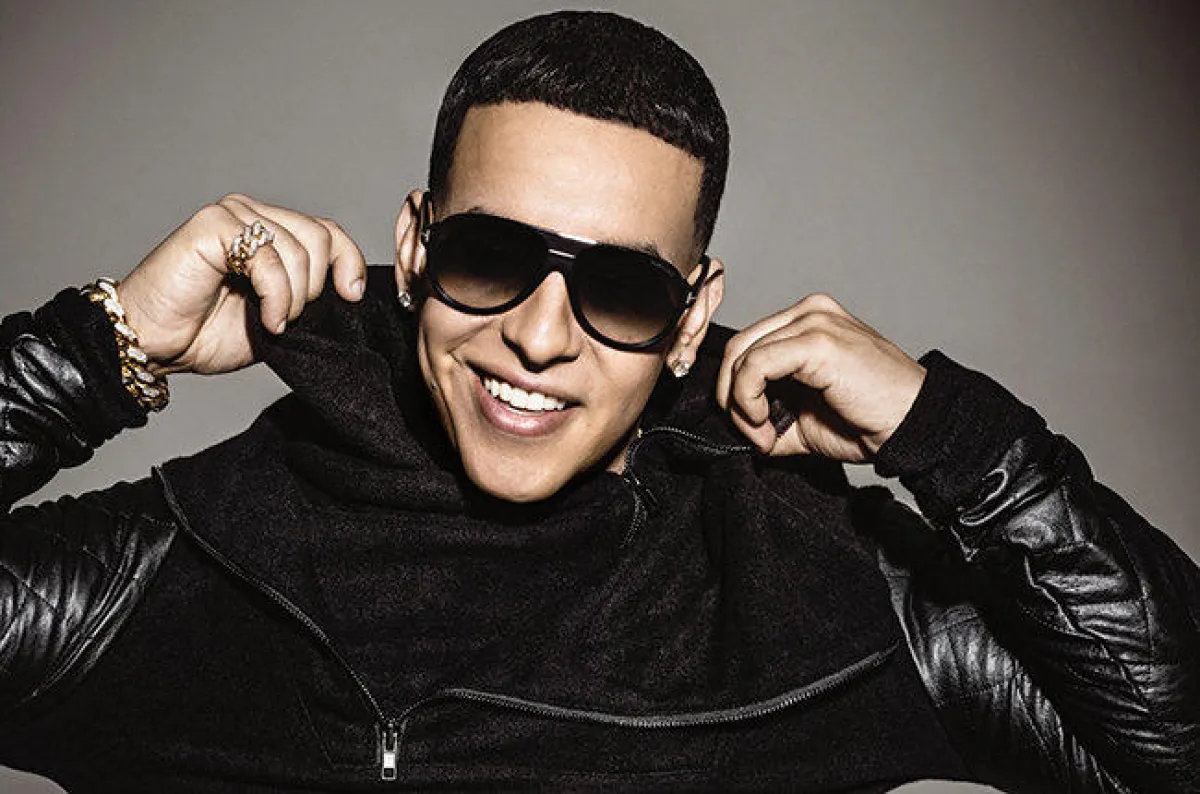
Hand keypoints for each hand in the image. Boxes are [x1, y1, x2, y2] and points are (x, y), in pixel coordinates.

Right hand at [113, 193, 366, 375]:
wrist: (153, 344)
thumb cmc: (205, 332)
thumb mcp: (277, 316)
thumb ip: (307, 296)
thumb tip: (349, 291)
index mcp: (268, 230)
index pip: (327, 231)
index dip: (348, 262)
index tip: (351, 296)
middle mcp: (250, 214)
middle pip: (320, 238)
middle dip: (315, 289)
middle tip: (288, 318)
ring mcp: (232, 215)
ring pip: (300, 249)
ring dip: (294, 299)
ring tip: (272, 322)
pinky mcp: (213, 226)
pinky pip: (270, 259)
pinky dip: (278, 297)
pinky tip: (267, 320)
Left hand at [716, 293, 925, 462]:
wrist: (913, 426)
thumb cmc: (871, 419)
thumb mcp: (804, 418)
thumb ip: (768, 411)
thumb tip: (737, 423)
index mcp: (808, 322)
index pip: (747, 345)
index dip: (736, 390)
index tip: (754, 430)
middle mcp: (810, 312)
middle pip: (739, 347)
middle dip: (732, 397)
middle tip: (754, 435)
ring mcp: (814, 321)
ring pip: (742, 355)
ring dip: (741, 404)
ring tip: (764, 435)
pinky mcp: (817, 340)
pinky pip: (756, 365)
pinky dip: (748, 400)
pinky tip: (766, 425)